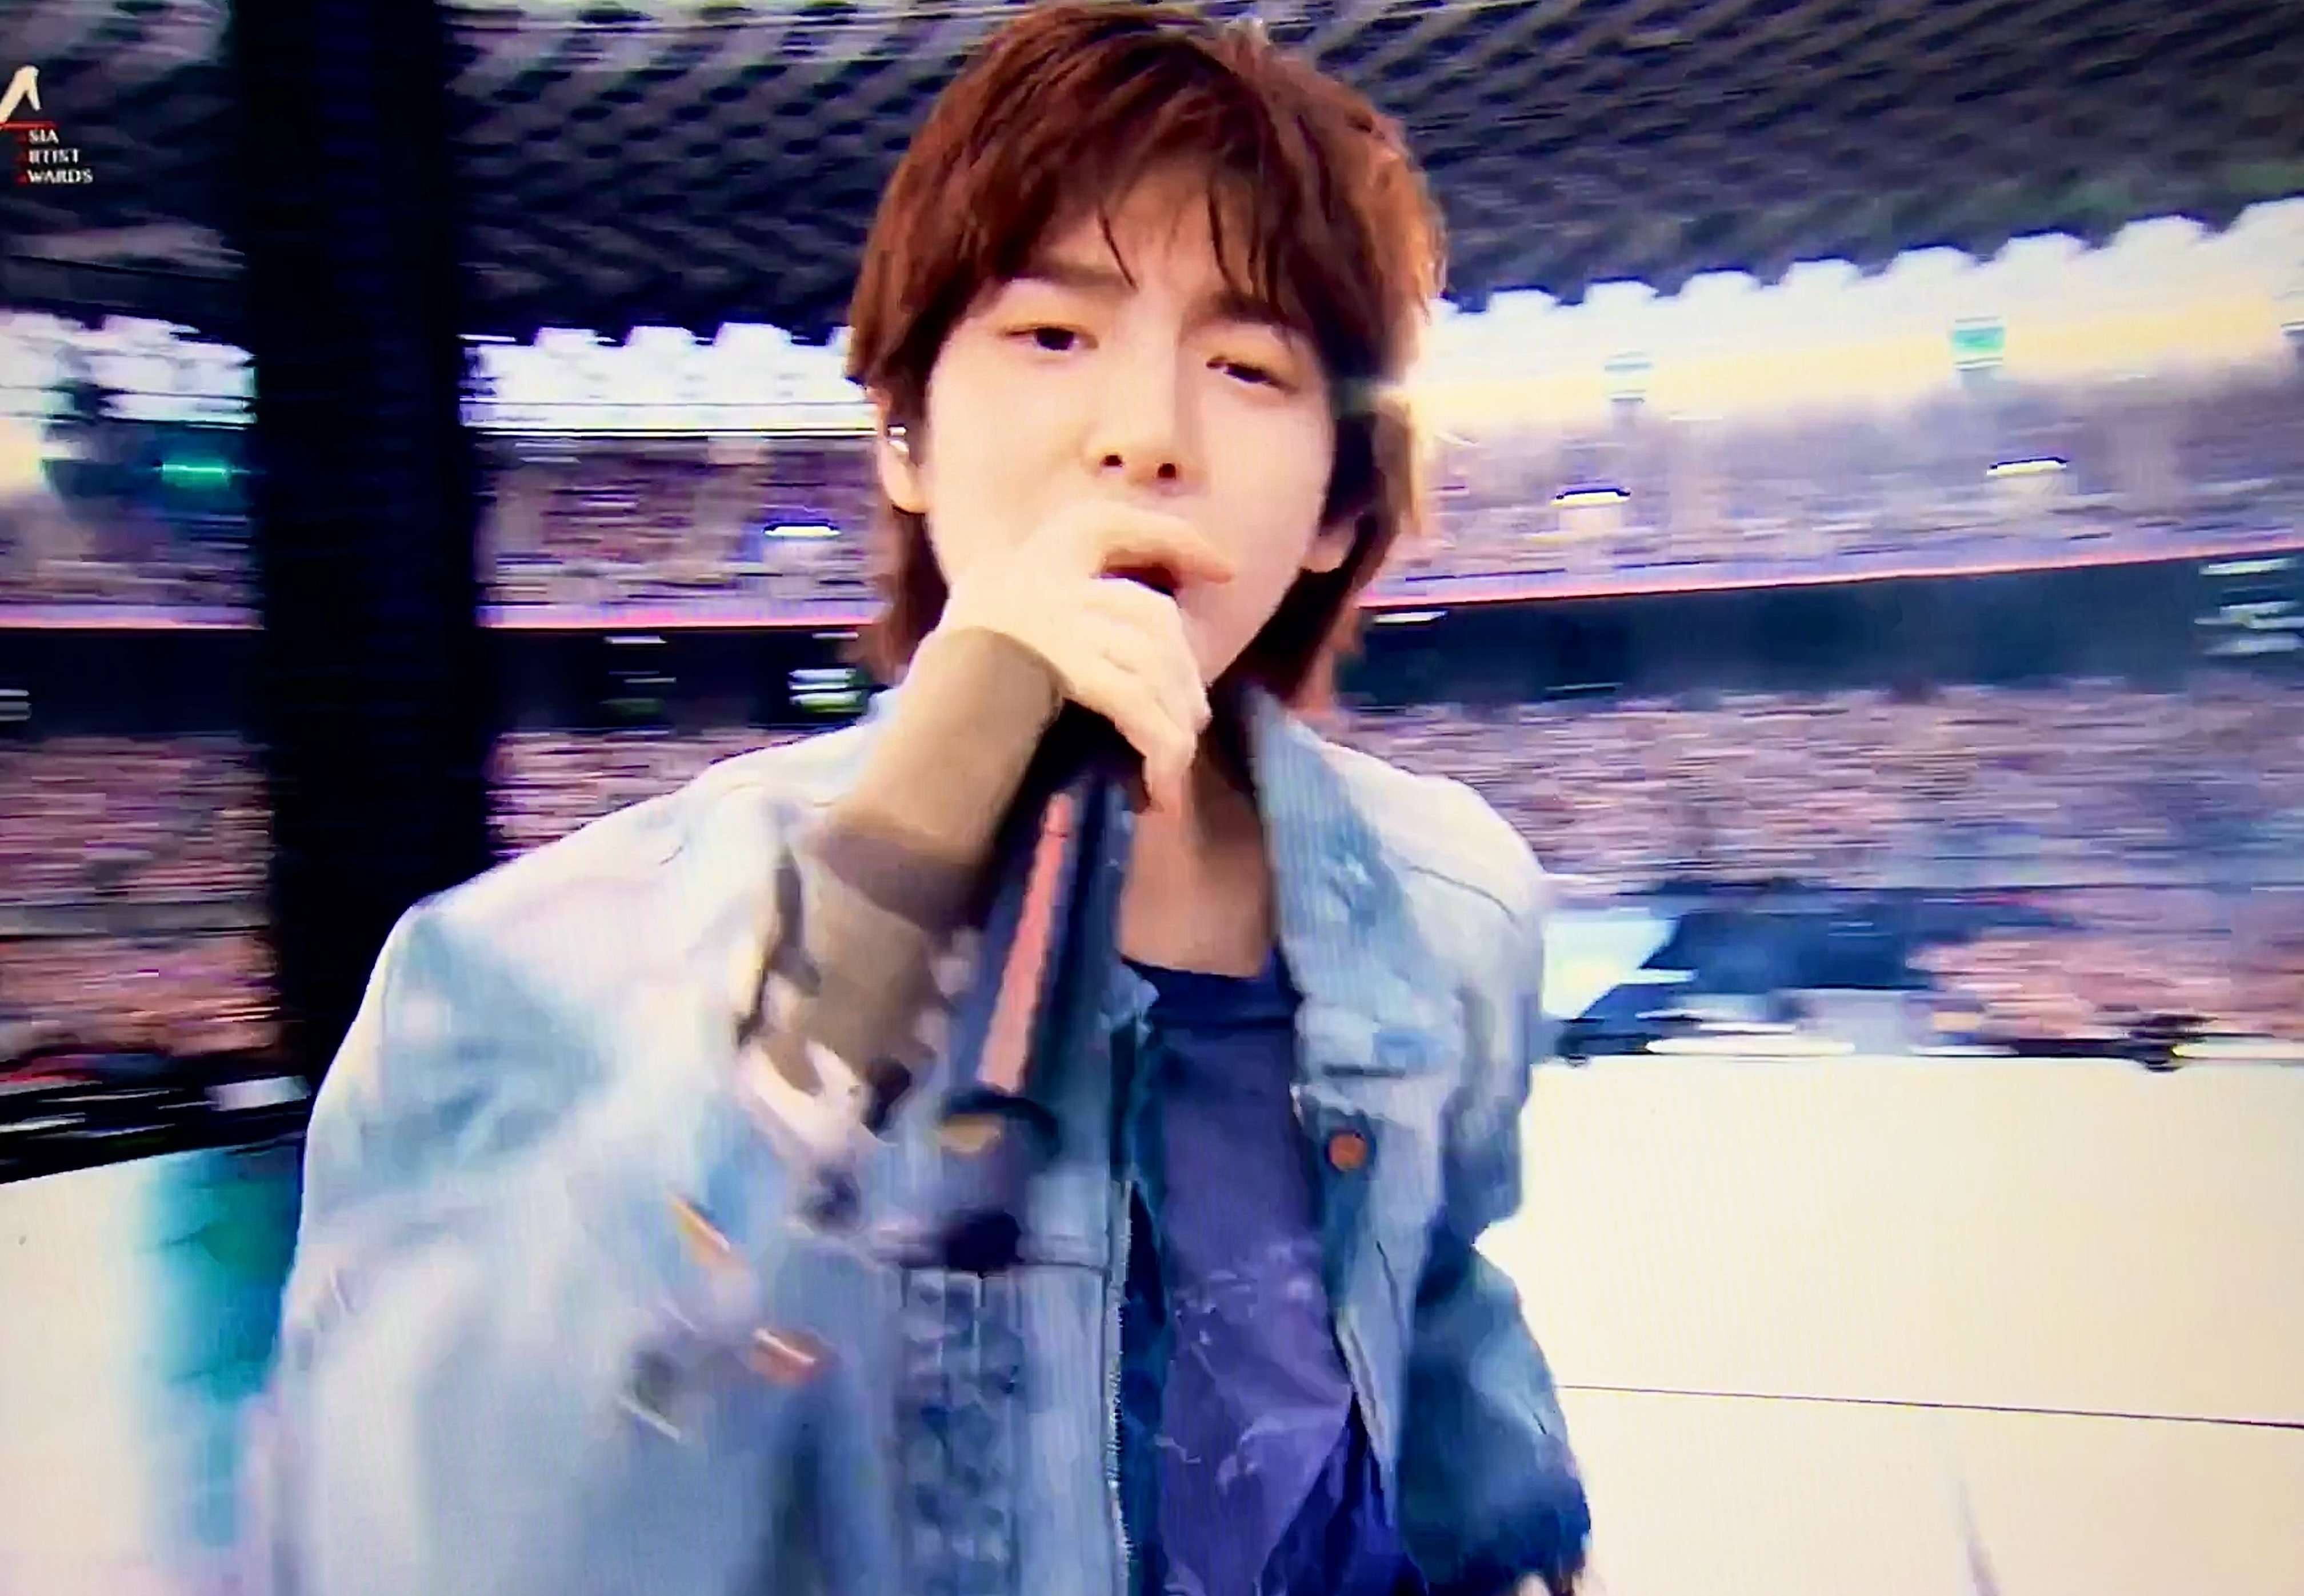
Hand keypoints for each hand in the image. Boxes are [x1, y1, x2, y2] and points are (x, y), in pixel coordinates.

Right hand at [921, 504, 1235, 812]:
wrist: (910, 751)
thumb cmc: (942, 716)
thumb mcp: (987, 645)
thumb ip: (1042, 631)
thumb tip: (1133, 660)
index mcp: (1016, 569)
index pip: (1105, 524)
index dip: (1170, 538)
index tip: (1222, 566)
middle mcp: (1035, 580)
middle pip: (1147, 610)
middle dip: (1183, 670)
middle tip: (1191, 718)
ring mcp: (1050, 618)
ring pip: (1151, 657)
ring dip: (1176, 717)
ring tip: (1175, 760)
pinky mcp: (1063, 665)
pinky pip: (1136, 701)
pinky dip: (1161, 747)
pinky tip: (1162, 785)